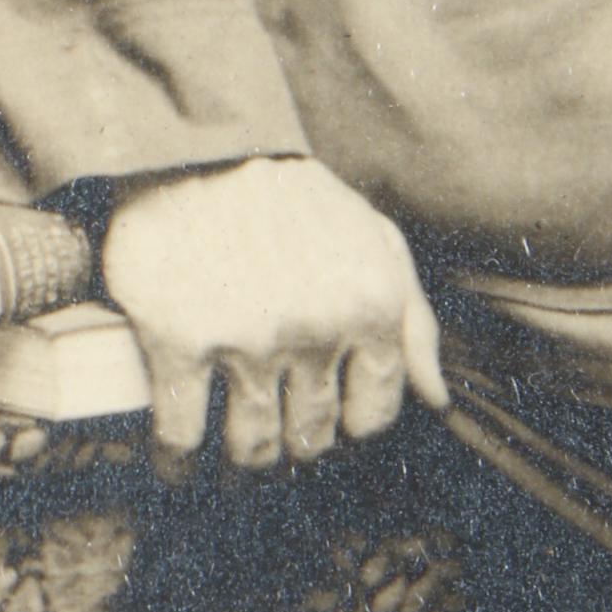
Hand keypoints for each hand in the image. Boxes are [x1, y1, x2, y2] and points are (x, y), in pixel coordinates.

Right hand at [101, 155, 447, 473]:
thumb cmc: (295, 200)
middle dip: (293, 443)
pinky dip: (177, 461)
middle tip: (272, 433)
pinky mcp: (180, 341)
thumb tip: (436, 399)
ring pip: (253, 448)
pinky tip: (175, 462)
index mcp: (371, 305)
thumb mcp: (375, 242)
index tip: (323, 419)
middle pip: (311, 438)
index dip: (346, 424)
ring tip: (229, 454)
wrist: (203, 148)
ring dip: (243, 462)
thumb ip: (413, 320)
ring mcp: (248, 338)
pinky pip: (182, 436)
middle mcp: (317, 327)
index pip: (372, 415)